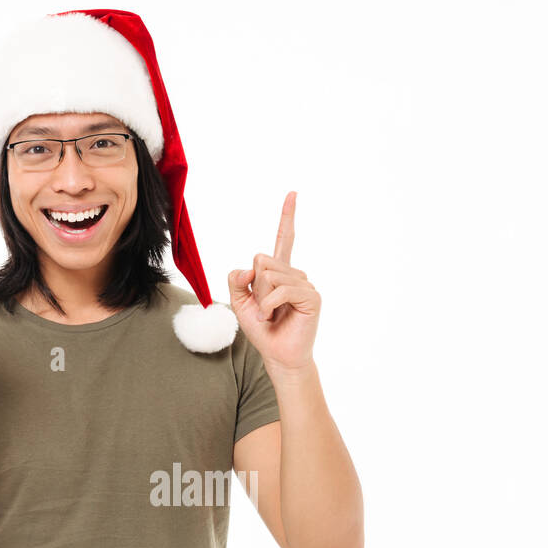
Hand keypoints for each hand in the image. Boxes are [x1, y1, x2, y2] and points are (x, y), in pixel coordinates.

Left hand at [227, 191, 319, 374]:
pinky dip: (268, 306)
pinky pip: (280, 290)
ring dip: (262, 299)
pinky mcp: (311, 296)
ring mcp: (305, 283)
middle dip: (254, 287)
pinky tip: (273, 317)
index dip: (287, 216)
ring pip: (269, 276)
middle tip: (264, 307)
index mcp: (278, 271)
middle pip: (262, 260)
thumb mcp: (239, 302)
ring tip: (271, 314)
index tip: (293, 193)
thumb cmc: (261, 328)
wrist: (277, 354)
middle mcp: (294, 273)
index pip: (284, 239)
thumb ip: (236, 280)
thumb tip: (250, 266)